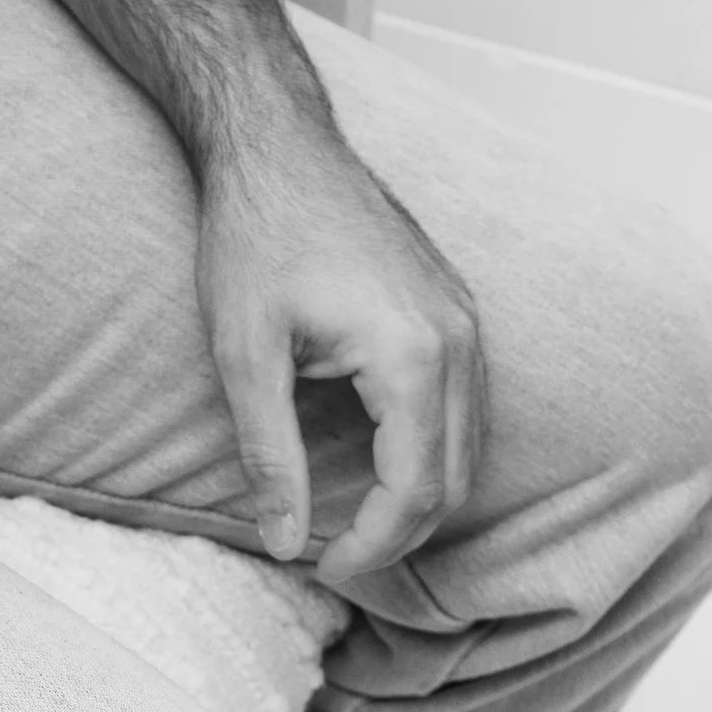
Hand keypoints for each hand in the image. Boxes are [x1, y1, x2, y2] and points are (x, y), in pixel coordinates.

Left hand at [195, 115, 484, 589]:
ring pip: (467, 448)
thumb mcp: (244, 352)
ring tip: (355, 524)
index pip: (413, 492)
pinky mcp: (454, 307)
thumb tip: (285, 544)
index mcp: (413, 355)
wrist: (275, 142)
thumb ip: (270, 456)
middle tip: (335, 559)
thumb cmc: (254, 235)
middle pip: (452, 481)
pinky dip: (432, 452)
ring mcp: (464, 320)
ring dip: (419, 498)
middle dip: (399, 535)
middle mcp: (457, 341)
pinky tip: (381, 464)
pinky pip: (464, 406)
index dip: (371, 547)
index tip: (321, 569)